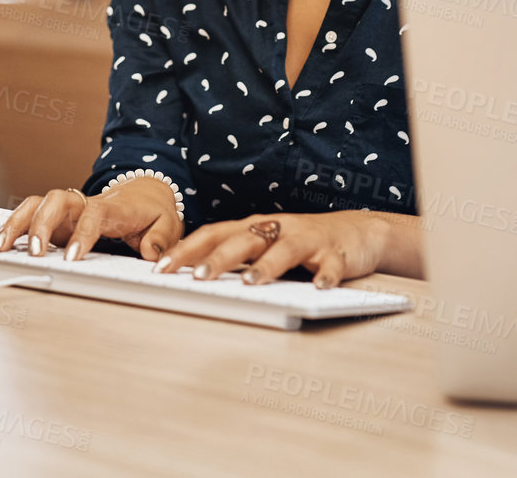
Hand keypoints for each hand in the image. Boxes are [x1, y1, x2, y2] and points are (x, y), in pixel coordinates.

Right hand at [0, 177, 182, 261]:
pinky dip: (13, 227)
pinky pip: (30, 216)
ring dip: (16, 224)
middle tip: (35, 253)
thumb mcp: (168, 224)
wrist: (144, 192)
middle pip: (54, 201)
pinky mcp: (57, 220)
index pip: (93, 214)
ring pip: (35, 205)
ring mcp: (67, 210)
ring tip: (0, 248)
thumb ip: (161, 239)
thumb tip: (151, 254)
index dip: (82, 234)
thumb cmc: (153, 211)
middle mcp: (83, 203)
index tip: (73, 257)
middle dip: (40, 225)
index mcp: (111, 206)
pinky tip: (1, 245)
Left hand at [155, 209, 419, 288]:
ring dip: (267, 266)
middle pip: (243, 240)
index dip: (186, 249)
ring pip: (283, 250)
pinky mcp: (335, 253)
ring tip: (251, 283)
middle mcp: (276, 229)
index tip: (160, 269)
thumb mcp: (263, 246)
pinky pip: (331, 265)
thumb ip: (235, 258)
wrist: (356, 231)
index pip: (212, 234)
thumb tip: (190, 277)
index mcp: (253, 228)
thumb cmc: (300, 243)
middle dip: (218, 259)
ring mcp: (306, 239)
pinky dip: (325, 276)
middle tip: (197, 278)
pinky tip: (319, 288)